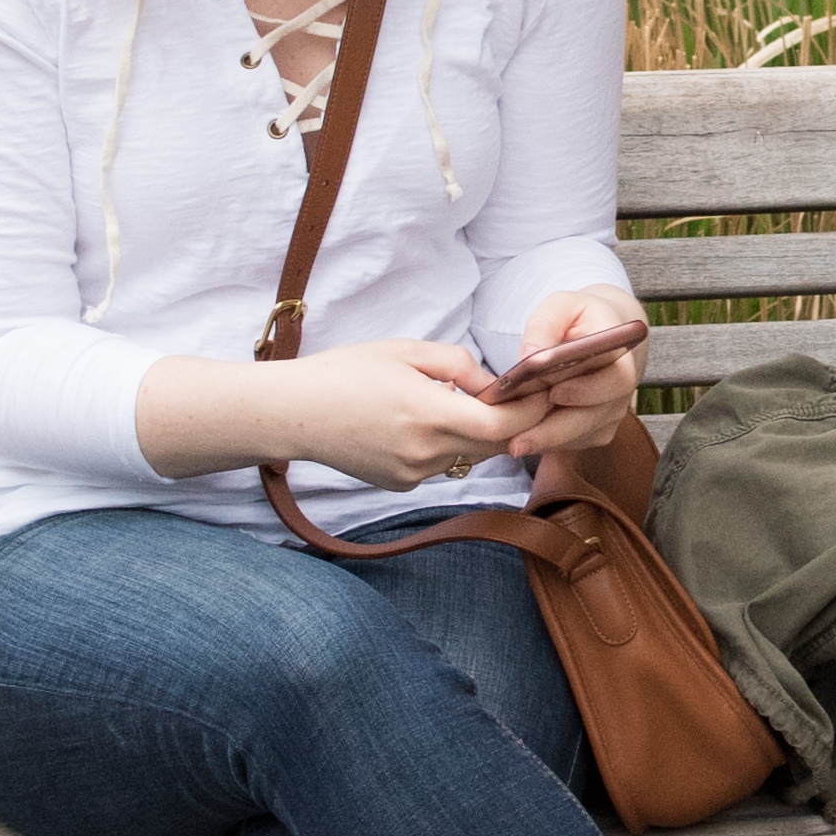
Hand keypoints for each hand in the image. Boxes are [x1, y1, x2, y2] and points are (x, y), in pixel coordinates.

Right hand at [136, 340, 515, 492]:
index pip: (503, 426)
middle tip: (514, 394)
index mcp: (428, 412)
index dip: (530, 410)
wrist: (295, 412)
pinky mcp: (400, 484)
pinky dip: (445, 445)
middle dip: (511, 422)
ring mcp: (412, 474)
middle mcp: (424, 452)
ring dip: (477, 434)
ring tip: (456, 402)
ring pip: (469, 457)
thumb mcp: (406, 350)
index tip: (540, 391)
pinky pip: (441, 465)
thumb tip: (496, 385)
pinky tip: (418, 423)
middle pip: (494, 446)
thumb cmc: (346, 371)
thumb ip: (459, 365)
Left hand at [488, 285, 648, 463]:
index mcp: (622, 354)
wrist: (601, 333)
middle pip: (595, 418)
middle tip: (519, 440)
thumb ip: (544, 325)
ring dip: (548, 441)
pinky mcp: (599, 428)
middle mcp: (623, 389)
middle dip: (555, 431)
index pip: (617, 379)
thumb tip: (529, 356)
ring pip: (582, 435)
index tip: (555, 393)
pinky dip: (550, 443)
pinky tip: (524, 439)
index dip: (588, 390)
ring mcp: (612, 412)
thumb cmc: (580, 317)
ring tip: (514, 443)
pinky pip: (575, 442)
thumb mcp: (561, 306)